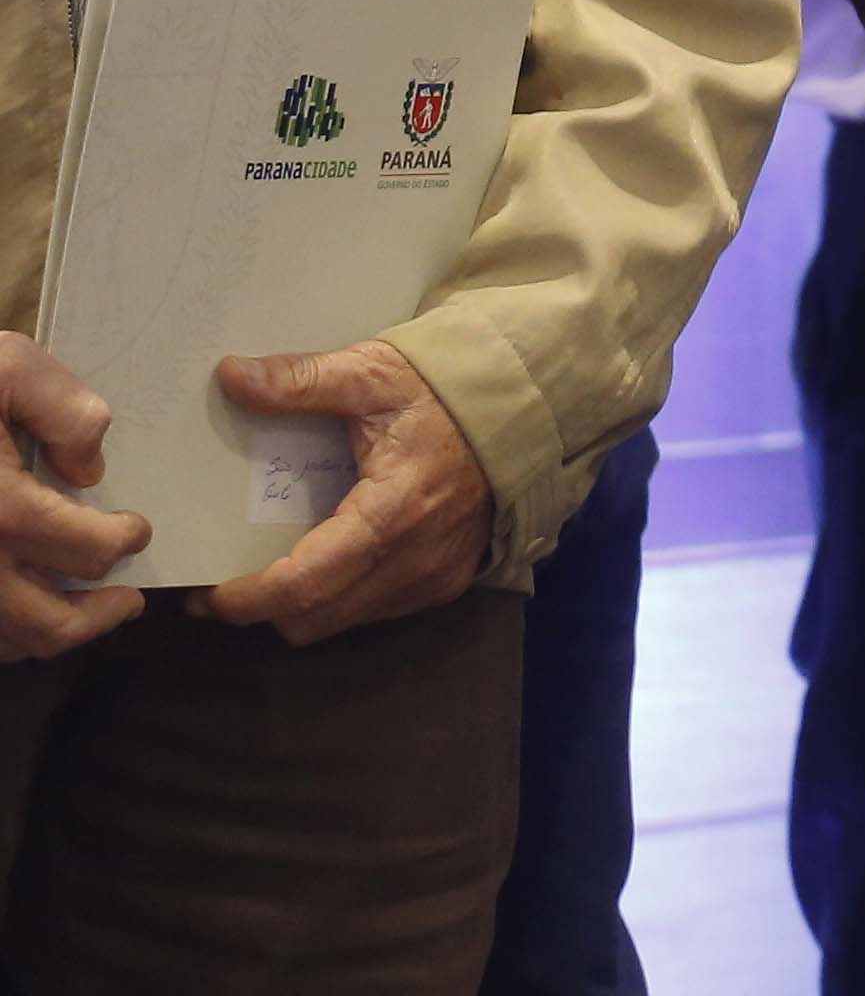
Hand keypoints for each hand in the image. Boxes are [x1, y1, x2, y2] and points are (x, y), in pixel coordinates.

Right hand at [0, 334, 145, 660]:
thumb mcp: (4, 367)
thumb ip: (62, 409)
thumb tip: (89, 469)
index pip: (87, 550)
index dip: (121, 542)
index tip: (134, 530)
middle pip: (48, 625)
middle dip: (99, 616)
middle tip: (125, 600)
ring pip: (5, 644)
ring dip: (48, 634)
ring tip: (76, 612)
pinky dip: (0, 637)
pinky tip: (15, 610)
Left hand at [196, 341, 484, 642]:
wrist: (526, 411)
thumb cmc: (443, 393)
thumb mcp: (373, 375)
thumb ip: (302, 381)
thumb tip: (230, 377)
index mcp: (392, 511)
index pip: (306, 582)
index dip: (248, 599)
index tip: (205, 594)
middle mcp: (414, 559)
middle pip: (312, 618)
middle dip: (260, 611)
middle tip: (222, 585)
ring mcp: (433, 578)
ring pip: (339, 622)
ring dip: (299, 608)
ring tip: (269, 576)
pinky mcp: (444, 585)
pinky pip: (372, 613)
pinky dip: (339, 599)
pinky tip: (329, 562)